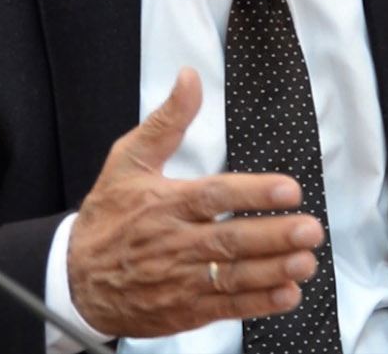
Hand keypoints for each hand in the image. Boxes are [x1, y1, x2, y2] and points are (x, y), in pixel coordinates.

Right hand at [66, 68, 323, 337]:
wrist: (78, 279)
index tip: (288, 190)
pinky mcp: (185, 310)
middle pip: (230, 240)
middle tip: (310, 229)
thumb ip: (167, 121)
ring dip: (273, 270)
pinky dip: (258, 303)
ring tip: (306, 261)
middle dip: (273, 236)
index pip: (214, 197)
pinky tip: (286, 294)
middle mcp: (174, 242)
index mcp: (164, 203)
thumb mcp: (128, 160)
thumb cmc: (108, 215)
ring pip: (233, 276)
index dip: (253, 193)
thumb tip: (190, 78)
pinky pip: (227, 308)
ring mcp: (181, 280)